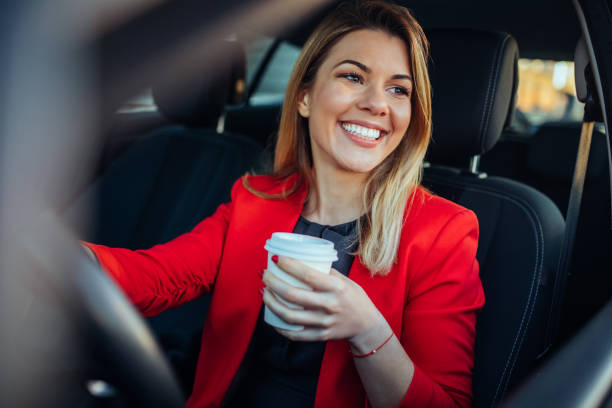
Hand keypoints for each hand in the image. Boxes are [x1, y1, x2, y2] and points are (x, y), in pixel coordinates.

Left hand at [261, 256, 389, 350]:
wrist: (367, 326)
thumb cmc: (354, 298)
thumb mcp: (345, 281)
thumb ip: (325, 273)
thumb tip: (302, 261)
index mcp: (336, 288)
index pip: (308, 275)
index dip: (289, 266)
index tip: (276, 258)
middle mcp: (329, 305)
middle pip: (293, 295)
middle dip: (273, 283)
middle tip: (264, 274)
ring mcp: (323, 322)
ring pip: (289, 315)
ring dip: (271, 303)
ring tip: (264, 292)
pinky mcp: (320, 336)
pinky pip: (294, 334)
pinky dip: (279, 327)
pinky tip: (271, 317)